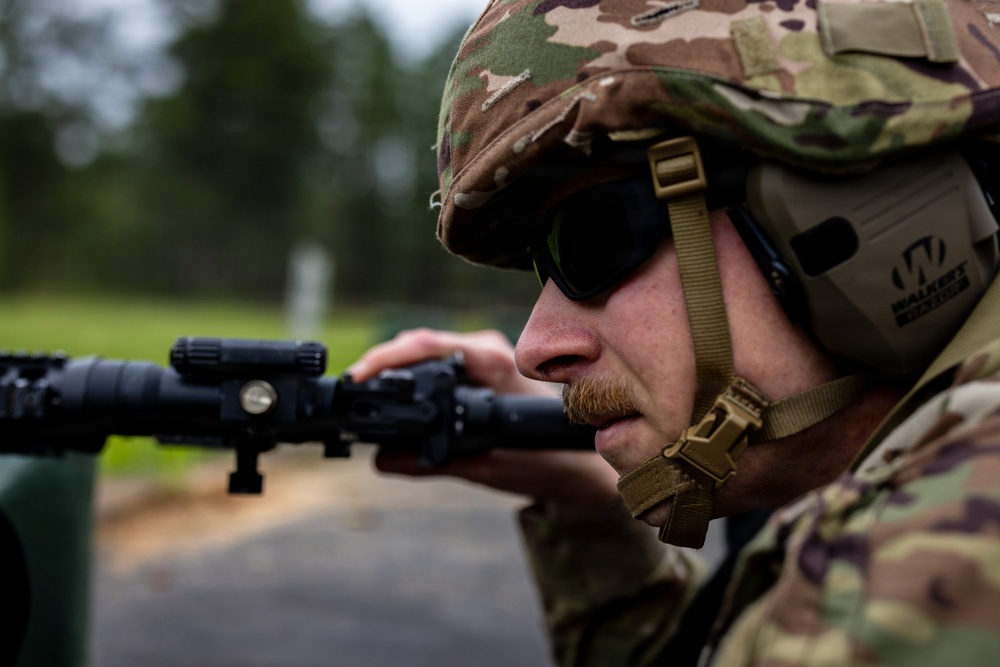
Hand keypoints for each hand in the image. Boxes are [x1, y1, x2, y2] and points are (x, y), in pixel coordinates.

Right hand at [348, 328, 619, 511]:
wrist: (575, 463)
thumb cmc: (541, 459)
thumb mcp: (484, 466)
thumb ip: (433, 462)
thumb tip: (383, 460)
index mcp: (492, 361)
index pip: (428, 345)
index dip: (388, 358)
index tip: (360, 376)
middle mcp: (484, 350)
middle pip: (418, 345)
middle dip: (380, 366)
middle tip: (351, 392)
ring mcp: (480, 357)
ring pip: (423, 355)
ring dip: (392, 373)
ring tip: (361, 395)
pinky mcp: (475, 372)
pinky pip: (433, 369)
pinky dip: (408, 382)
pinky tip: (388, 399)